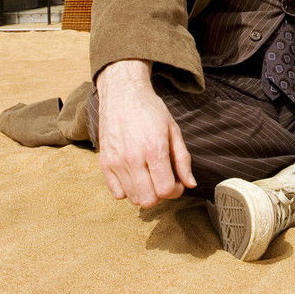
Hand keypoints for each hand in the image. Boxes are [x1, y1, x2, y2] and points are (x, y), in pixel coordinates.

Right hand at [95, 60, 196, 206]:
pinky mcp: (104, 163)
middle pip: (148, 200)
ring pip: (132, 198)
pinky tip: (135, 177)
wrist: (122, 93)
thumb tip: (190, 184)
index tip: (177, 182)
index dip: (175, 191)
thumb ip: (183, 159)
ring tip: (150, 178)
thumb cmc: (150, 110)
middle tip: (164, 181)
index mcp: (154, 149)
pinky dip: (128, 191)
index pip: (165, 190)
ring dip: (145, 194)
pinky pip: (116, 193)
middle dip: (161, 195)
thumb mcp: (173, 130)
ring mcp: (116, 162)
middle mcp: (132, 158)